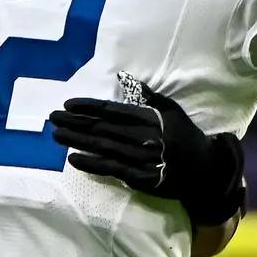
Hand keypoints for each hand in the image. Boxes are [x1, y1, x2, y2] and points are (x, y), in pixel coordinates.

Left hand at [50, 79, 246, 226]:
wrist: (205, 171)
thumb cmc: (186, 137)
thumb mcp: (173, 110)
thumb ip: (150, 96)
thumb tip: (126, 79)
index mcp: (150, 118)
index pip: (113, 110)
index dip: (89, 107)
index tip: (68, 104)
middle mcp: (143, 136)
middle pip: (103, 128)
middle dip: (75, 122)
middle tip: (52, 118)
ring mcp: (140, 158)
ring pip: (103, 147)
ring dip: (77, 140)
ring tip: (56, 135)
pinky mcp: (140, 177)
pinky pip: (111, 169)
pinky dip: (92, 164)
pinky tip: (73, 159)